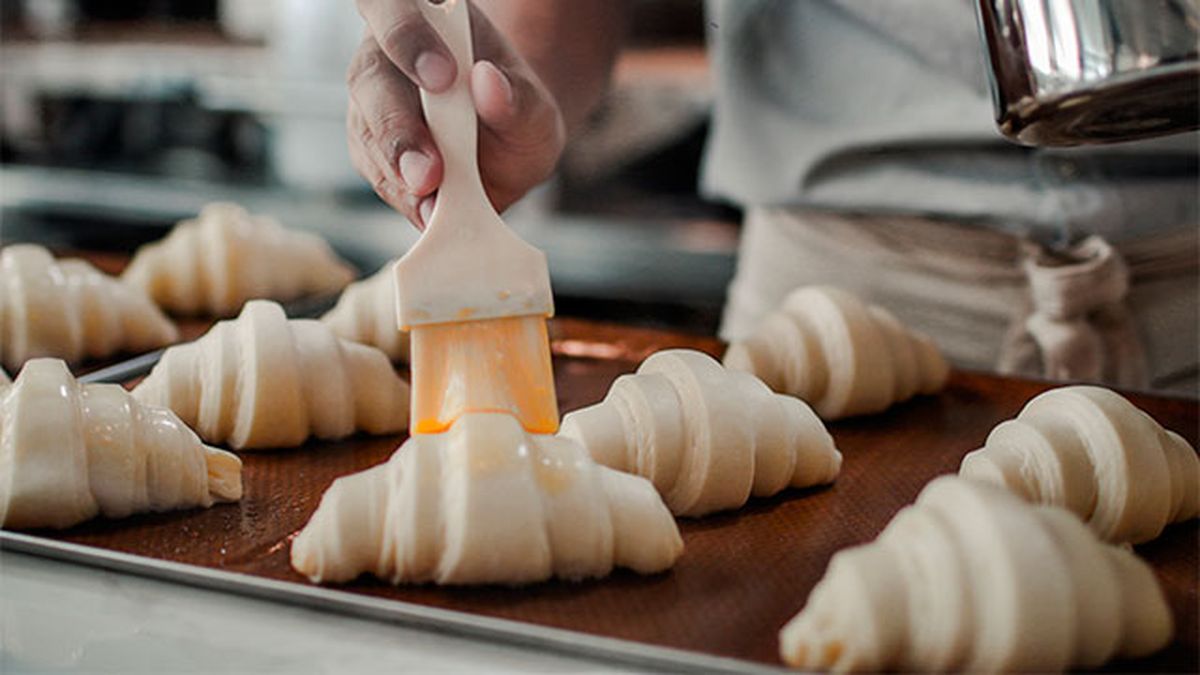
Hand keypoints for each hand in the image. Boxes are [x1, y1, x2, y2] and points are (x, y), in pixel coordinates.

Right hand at [348, 0, 566, 227]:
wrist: (506, 150)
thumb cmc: (517, 115)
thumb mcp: (535, 110)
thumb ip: (519, 99)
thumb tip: (489, 84)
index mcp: (427, 23)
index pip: (395, 10)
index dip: (408, 38)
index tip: (441, 77)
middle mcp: (387, 59)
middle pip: (370, 81)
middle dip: (397, 130)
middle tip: (429, 173)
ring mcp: (373, 108)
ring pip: (367, 133)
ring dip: (398, 172)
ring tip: (432, 200)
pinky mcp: (372, 152)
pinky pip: (378, 175)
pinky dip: (404, 198)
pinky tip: (431, 210)